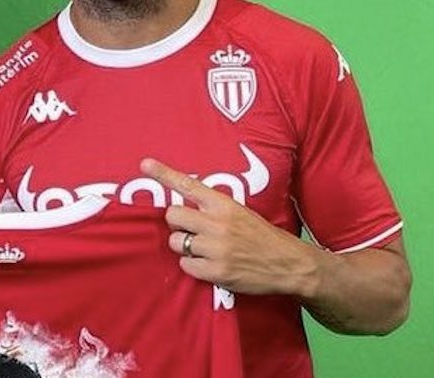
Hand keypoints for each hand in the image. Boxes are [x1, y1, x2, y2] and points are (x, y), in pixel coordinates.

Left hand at [140, 158, 318, 296]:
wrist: (288, 264)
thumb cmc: (261, 236)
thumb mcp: (240, 212)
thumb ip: (213, 208)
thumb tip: (183, 208)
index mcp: (223, 204)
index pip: (189, 185)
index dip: (164, 174)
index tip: (145, 164)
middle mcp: (217, 223)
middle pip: (172, 215)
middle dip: (177, 223)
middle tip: (192, 230)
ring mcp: (216, 248)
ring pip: (175, 241)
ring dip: (184, 246)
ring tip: (203, 249)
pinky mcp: (216, 271)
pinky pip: (185, 265)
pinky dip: (193, 266)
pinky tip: (209, 265)